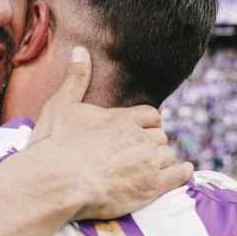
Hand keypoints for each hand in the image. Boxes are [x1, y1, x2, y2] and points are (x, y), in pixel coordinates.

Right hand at [28, 47, 192, 220]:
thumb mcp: (61, 106)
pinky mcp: (152, 186)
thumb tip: (80, 50)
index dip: (145, 124)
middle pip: (159, 136)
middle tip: (138, 153)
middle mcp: (140, 137)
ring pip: (168, 155)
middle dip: (151, 143)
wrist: (57, 182)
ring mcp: (148, 162)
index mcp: (122, 118)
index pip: (150, 115)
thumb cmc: (55, 145)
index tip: (138, 131)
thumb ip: (76, 78)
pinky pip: (178, 175)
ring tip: (149, 167)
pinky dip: (181, 173)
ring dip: (161, 160)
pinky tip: (180, 172)